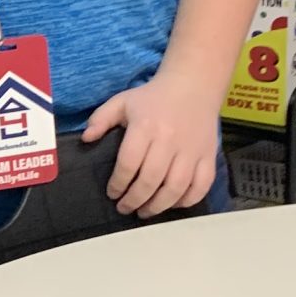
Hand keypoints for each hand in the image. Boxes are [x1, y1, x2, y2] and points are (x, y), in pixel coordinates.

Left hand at [83, 72, 221, 216]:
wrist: (194, 85)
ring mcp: (192, 149)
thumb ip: (101, 119)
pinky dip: (188, 200)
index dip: (118, 183)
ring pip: (176, 187)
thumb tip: (86, 139)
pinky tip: (173, 204)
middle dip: (135, 200)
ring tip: (145, 211)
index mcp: (146, 126)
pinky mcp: (209, 155)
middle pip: (151, 180)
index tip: (112, 193)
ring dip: (159, 205)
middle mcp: (170, 140)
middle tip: (125, 208)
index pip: (129, 163)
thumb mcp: (122, 102)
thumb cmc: (153, 97)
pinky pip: (202, 185)